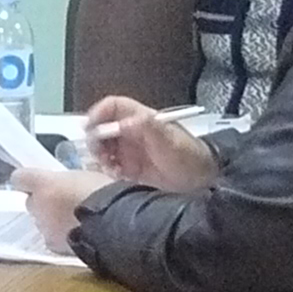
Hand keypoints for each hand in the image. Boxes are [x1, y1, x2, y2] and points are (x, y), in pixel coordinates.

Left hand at [11, 159, 105, 252]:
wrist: (115, 226)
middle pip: (31, 202)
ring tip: (74, 221)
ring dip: (52, 221)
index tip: (38, 182)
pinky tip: (78, 234)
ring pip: (41, 222)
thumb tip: (64, 187)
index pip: (20, 178)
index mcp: (44, 184)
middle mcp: (38, 206)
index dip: (28, 180)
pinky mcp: (54, 246)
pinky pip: (52, 238)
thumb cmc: (104, 194)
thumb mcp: (85, 178)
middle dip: (44, 203)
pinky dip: (61, 236)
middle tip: (63, 203)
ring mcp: (44, 228)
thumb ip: (66, 183)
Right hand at [83, 95, 218, 191]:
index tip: (88, 127)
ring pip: (103, 148)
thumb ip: (148, 128)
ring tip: (108, 168)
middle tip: (98, 154)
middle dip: (95, 139)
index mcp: (142, 120)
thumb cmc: (191, 159)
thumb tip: (123, 122)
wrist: (203, 185)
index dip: (98, 112)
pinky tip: (114, 177)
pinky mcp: (131, 171)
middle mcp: (133, 133)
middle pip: (103, 128)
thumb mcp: (171, 142)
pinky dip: (106, 172)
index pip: (113, 107)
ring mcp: (131, 152)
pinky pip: (109, 168)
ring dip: (99, 157)